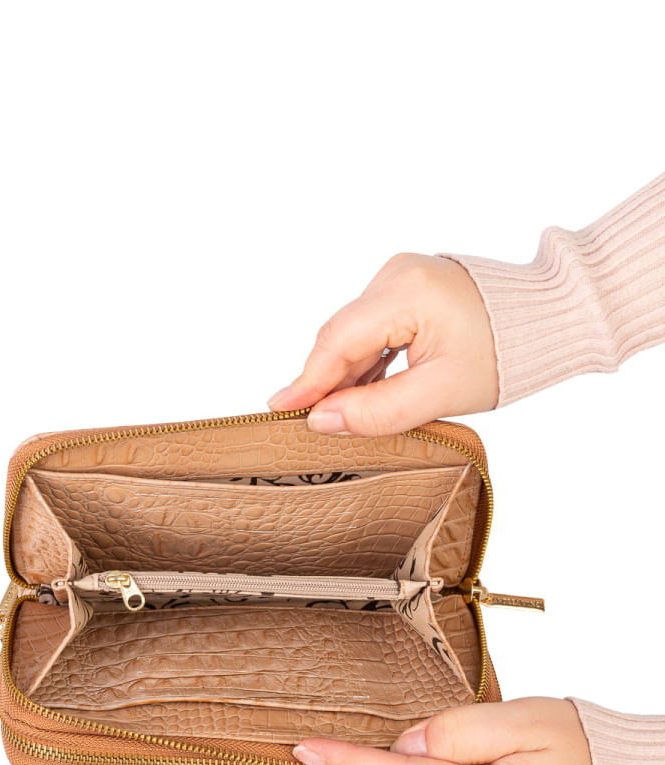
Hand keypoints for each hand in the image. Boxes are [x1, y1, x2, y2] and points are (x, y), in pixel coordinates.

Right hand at [267, 253, 498, 435]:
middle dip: (324, 381)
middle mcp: (396, 274)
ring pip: (355, 333)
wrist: (552, 317)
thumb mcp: (440, 393)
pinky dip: (366, 360)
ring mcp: (401, 277)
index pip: (338, 341)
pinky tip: (361, 392)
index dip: (307, 382)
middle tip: (302, 423)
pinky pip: (372, 327)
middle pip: (342, 336)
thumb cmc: (506, 354)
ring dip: (346, 374)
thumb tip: (322, 421)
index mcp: (405, 291)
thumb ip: (378, 411)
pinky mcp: (409, 286)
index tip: (279, 411)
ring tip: (332, 415)